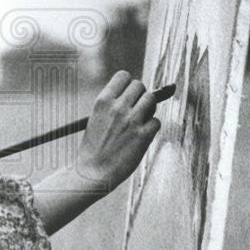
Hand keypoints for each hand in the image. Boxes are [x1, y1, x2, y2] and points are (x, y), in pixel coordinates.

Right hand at [77, 72, 161, 189]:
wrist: (92, 172)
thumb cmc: (95, 147)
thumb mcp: (97, 118)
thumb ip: (114, 105)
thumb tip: (140, 93)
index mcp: (103, 101)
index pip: (123, 76)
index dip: (128, 84)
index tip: (126, 96)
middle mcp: (117, 107)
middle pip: (140, 85)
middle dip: (140, 95)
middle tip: (135, 110)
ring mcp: (131, 121)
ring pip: (151, 100)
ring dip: (149, 109)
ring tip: (140, 121)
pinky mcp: (143, 136)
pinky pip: (157, 122)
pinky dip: (151, 128)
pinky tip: (141, 137)